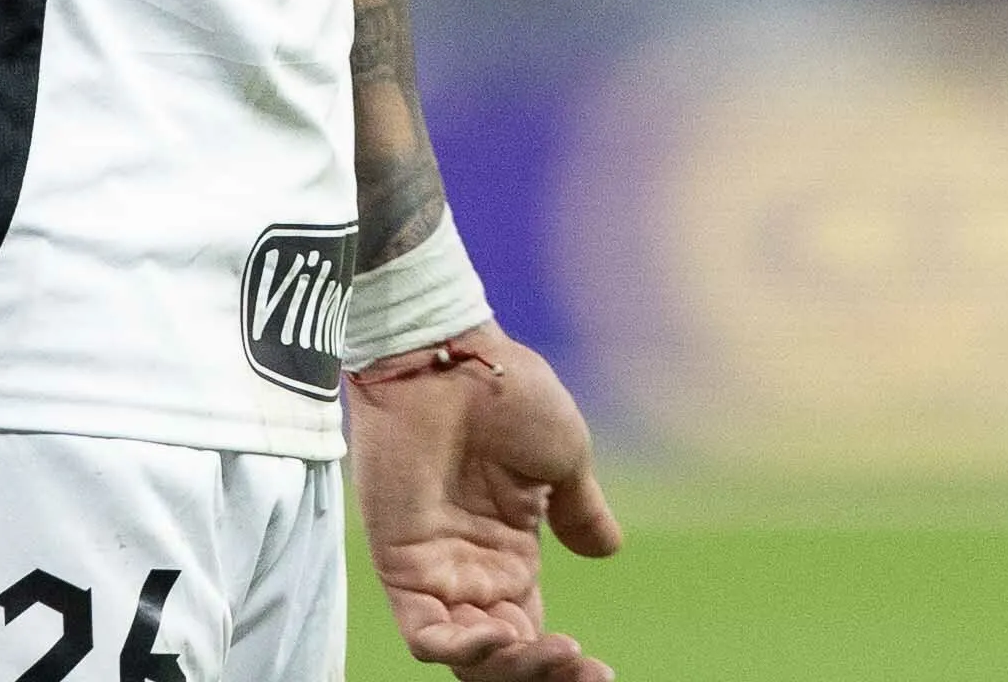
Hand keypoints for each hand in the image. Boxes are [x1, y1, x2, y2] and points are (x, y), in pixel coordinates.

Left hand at [350, 326, 623, 676]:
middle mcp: (472, 576)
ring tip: (556, 652)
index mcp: (510, 557)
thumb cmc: (508, 394)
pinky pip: (424, 633)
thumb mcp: (562, 457)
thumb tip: (607, 551)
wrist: (451, 358)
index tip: (603, 674)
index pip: (534, 634)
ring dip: (511, 666)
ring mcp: (435, 573)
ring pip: (468, 657)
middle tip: (584, 671)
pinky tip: (498, 637)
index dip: (564, 665)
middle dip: (542, 675)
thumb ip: (580, 510)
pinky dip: (458, 650)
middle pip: (504, 658)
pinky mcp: (400, 564)